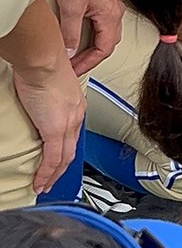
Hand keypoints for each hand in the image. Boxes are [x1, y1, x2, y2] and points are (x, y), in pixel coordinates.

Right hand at [15, 53, 86, 192]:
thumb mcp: (51, 85)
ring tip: (45, 185)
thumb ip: (49, 99)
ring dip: (54, 175)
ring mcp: (67, 124)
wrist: (44, 62)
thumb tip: (40, 101)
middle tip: (53, 180)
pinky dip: (47, 173)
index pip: (73, 134)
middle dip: (62, 168)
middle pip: (71, 150)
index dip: (66, 150)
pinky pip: (52, 159)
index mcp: (76, 105)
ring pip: (64, 158)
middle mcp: (76, 116)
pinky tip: (41, 182)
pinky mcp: (55, 130)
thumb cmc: (44, 66)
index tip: (59, 160)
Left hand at [55, 0, 124, 75]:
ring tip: (78, 54)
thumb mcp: (71, 8)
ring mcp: (112, 8)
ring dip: (93, 48)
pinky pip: (103, 26)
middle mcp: (115, 14)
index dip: (88, 62)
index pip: (103, 50)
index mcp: (111, 17)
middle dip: (91, 58)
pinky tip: (83, 37)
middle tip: (76, 65)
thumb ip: (71, 33)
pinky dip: (94, 36)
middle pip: (107, 45)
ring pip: (106, 36)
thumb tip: (70, 51)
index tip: (76, 68)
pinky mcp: (106, 3)